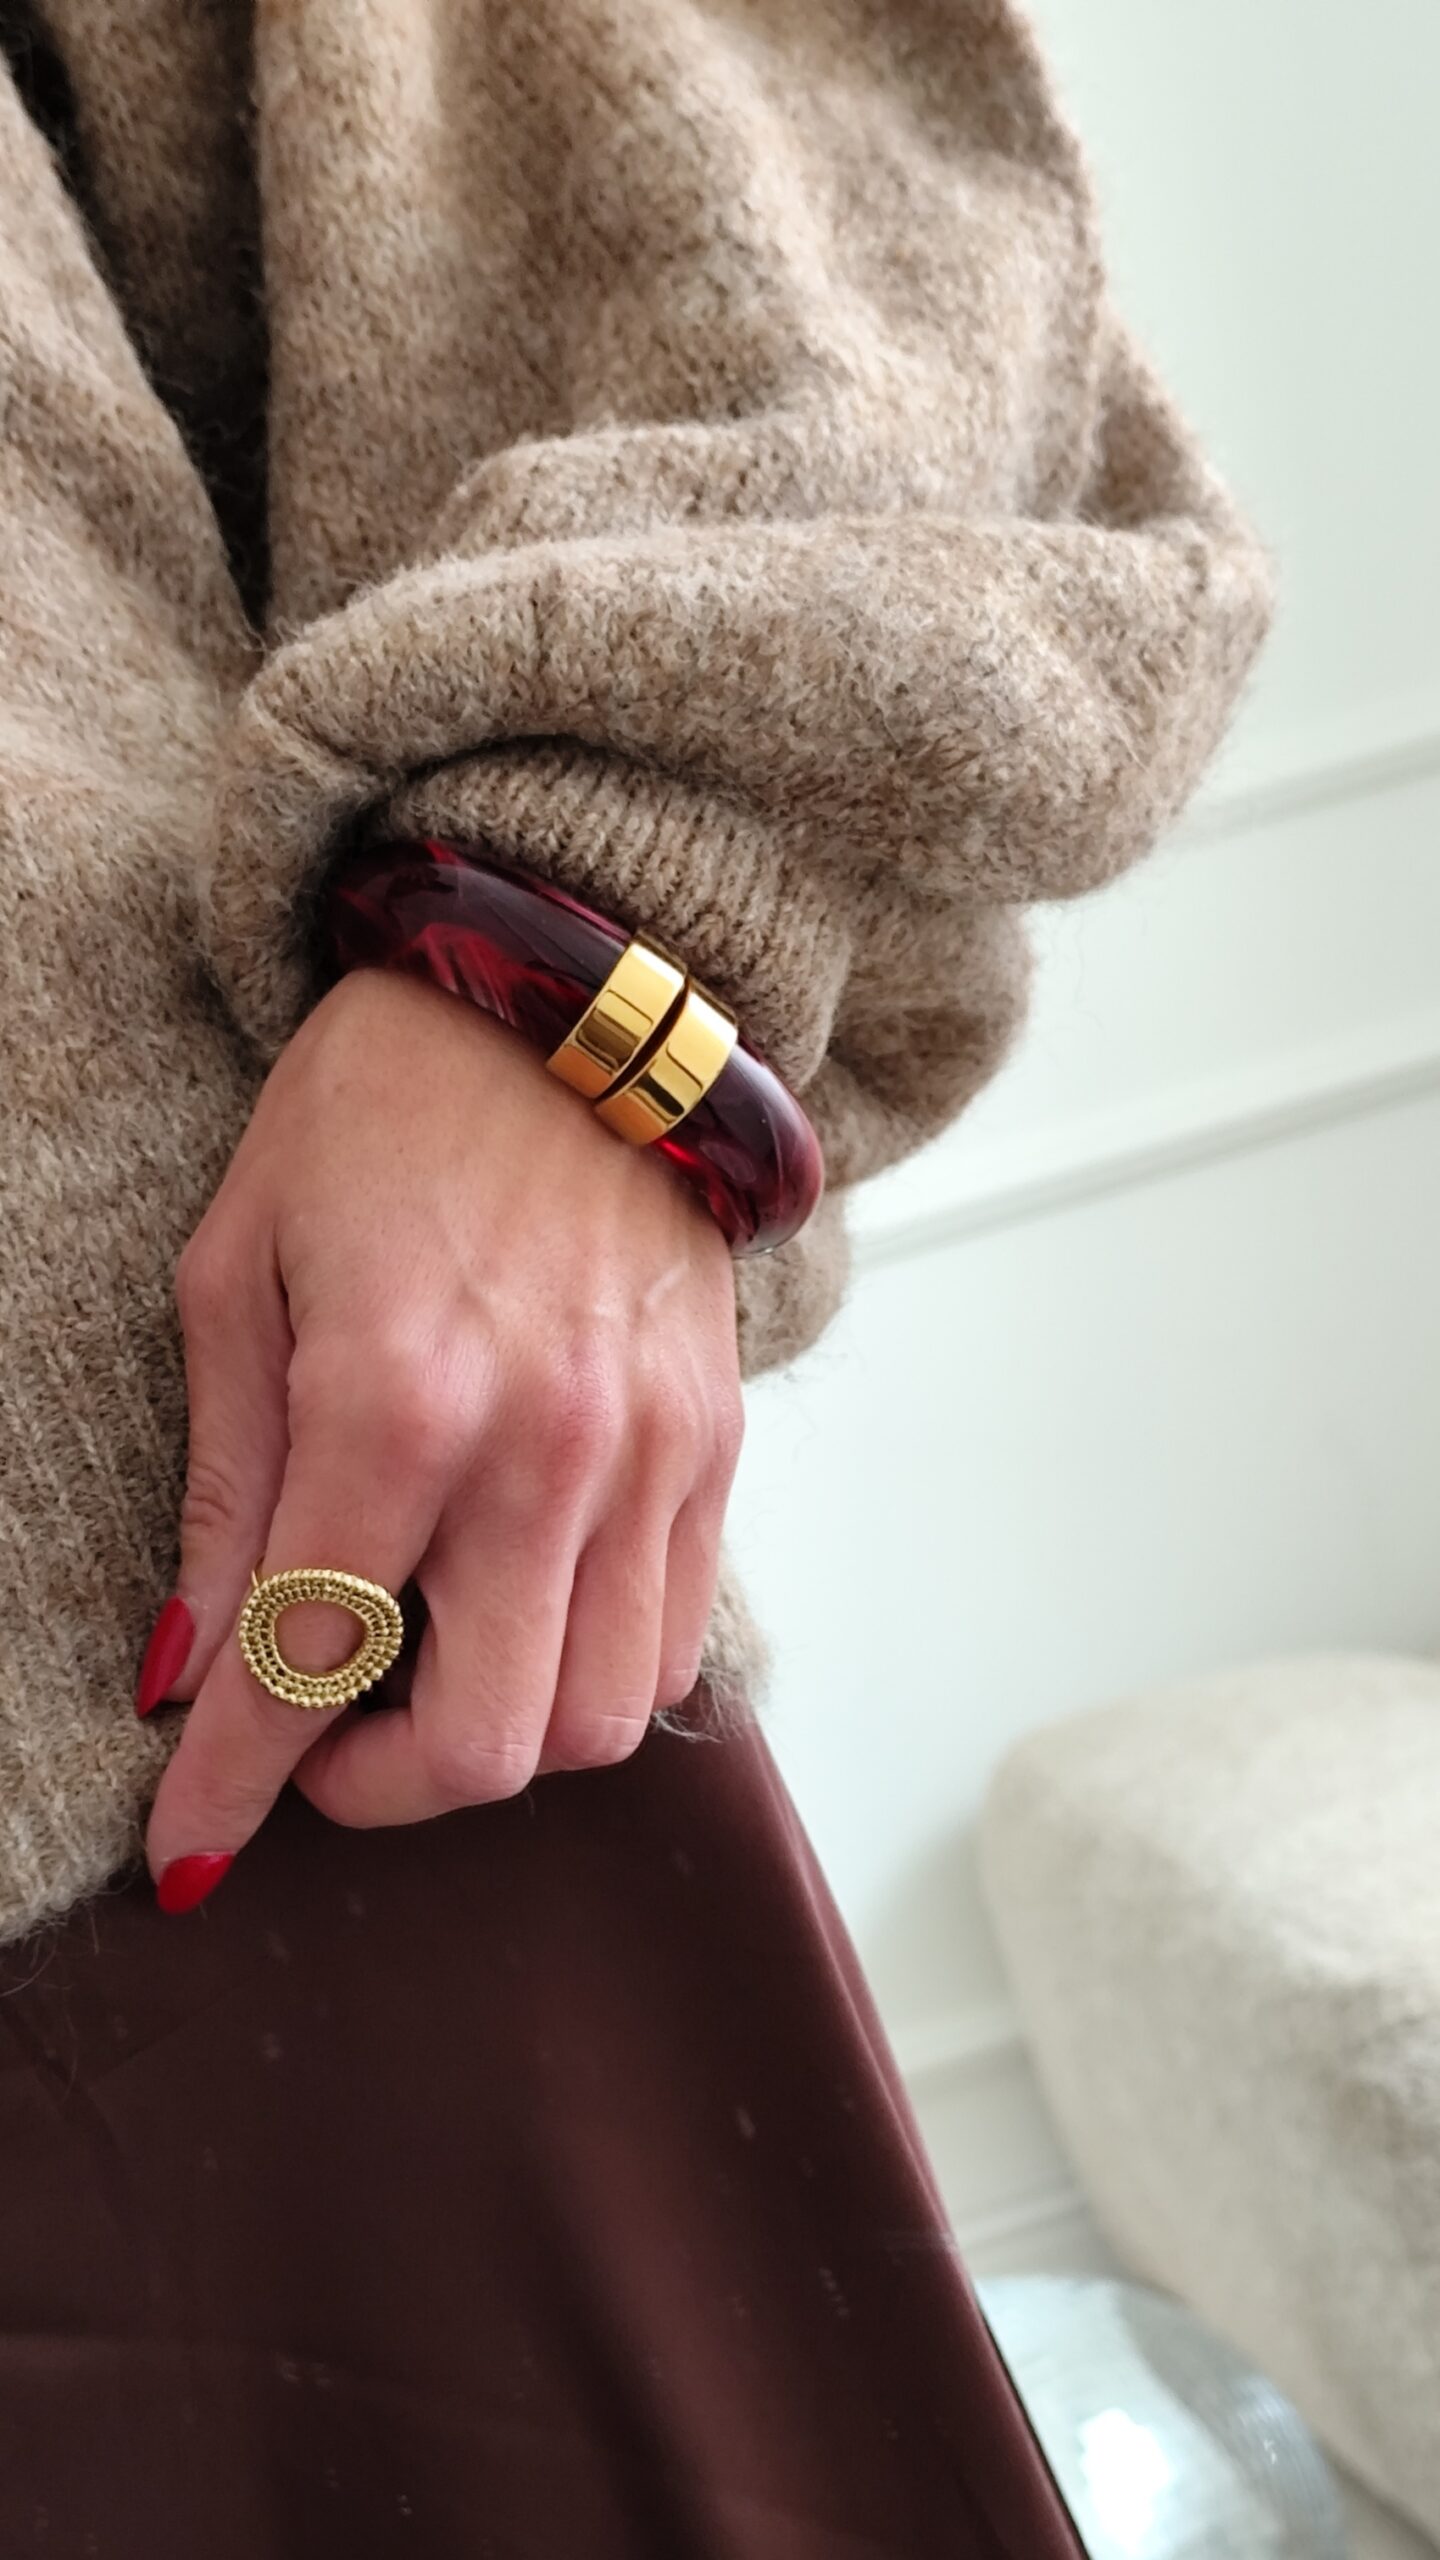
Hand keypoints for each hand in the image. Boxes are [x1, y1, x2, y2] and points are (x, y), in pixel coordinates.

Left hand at [144, 968, 742, 1889]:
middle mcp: (544, 1450)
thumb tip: (190, 1661)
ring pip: (597, 1718)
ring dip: (493, 1739)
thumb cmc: (378, 1116)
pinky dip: (586, 1673)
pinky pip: (674, 1639)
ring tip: (422, 1664)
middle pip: (484, 1744)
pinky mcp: (713, 1447)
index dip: (229, 1783)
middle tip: (315, 1742)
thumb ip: (225, 1482)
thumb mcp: (241, 1269)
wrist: (569, 1010)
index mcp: (396, 1400)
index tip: (185, 1849)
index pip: (303, 1661)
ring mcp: (650, 1456)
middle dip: (375, 1791)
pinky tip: (516, 1612)